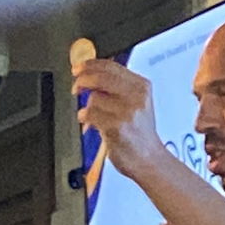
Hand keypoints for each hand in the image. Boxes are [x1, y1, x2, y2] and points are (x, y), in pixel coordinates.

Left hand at [75, 58, 166, 181]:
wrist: (149, 160)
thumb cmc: (139, 133)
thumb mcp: (136, 103)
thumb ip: (117, 87)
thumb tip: (91, 73)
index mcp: (141, 86)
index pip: (112, 66)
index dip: (90, 65)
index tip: (78, 68)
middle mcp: (136, 97)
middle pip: (101, 78)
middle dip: (83, 80)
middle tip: (76, 87)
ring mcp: (127, 112)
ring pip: (94, 97)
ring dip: (87, 106)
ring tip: (91, 115)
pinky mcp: (116, 127)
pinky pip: (91, 115)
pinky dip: (85, 118)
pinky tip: (90, 123)